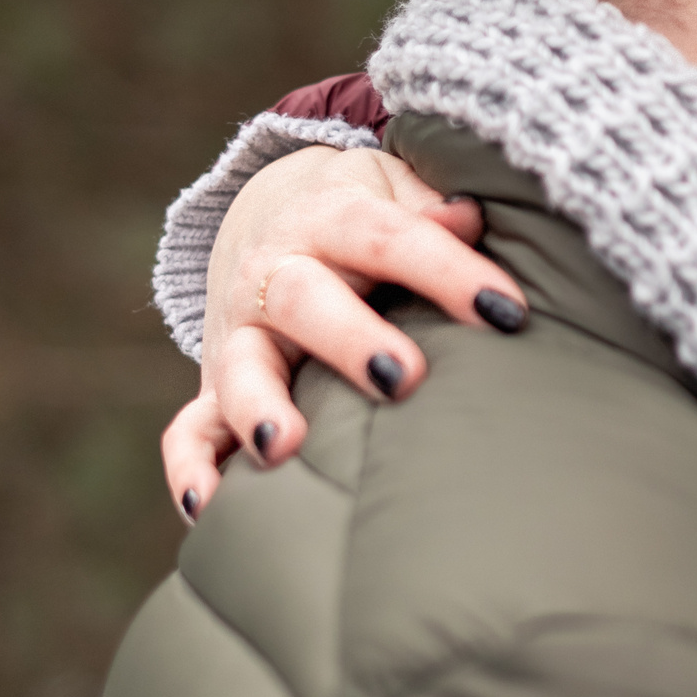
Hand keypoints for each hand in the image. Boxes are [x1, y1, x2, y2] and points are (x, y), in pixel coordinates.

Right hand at [161, 144, 525, 521]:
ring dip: (260, 407)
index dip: (448, 271)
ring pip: (241, 368)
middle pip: (304, 299)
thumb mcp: (395, 190)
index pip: (388, 238)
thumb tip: (470, 216)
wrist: (273, 220)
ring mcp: (241, 335)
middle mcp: (275, 274)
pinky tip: (210, 505)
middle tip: (404, 378)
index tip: (507, 310)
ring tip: (286, 447)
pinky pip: (189, 430)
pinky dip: (191, 467)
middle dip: (351, 340)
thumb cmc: (367, 217)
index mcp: (331, 218)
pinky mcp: (216, 388)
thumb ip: (430, 206)